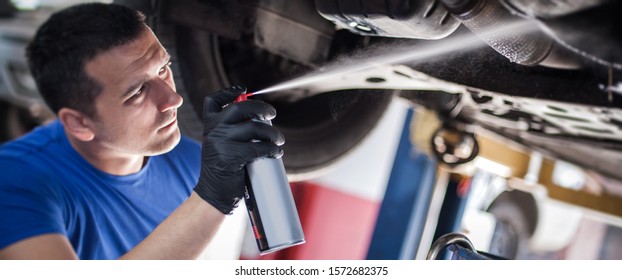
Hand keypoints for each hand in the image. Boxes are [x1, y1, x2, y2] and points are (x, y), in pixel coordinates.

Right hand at [193, 85, 284, 213]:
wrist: (212, 195)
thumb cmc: (222, 170)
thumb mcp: (219, 145)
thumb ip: (231, 130)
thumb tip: (259, 118)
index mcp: (209, 126)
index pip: (214, 101)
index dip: (229, 91)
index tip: (243, 89)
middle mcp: (213, 130)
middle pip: (240, 108)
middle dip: (261, 108)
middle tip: (272, 114)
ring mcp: (221, 143)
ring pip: (254, 128)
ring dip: (273, 133)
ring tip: (279, 140)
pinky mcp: (231, 157)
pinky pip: (259, 147)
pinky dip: (272, 149)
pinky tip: (276, 153)